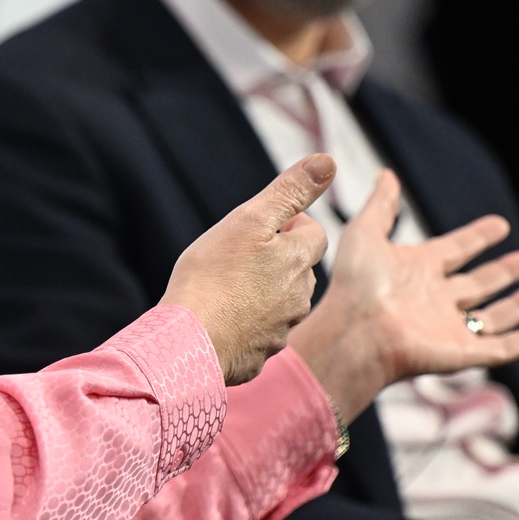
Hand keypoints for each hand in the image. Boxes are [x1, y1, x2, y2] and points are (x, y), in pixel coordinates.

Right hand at [163, 155, 336, 383]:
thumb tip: (328, 161)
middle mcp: (299, 298)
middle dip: (278, 260)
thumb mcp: (249, 220)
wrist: (189, 342)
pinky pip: (260, 334)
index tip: (260, 228)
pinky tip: (221, 321)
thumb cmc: (212, 277)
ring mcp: (281, 331)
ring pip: (281, 303)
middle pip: (299, 270)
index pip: (314, 233)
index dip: (290, 225)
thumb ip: (290, 191)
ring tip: (226, 289)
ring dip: (263, 293)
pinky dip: (246, 325)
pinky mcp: (260, 358)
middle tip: (239, 257)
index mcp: (299, 261)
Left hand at [289, 171, 518, 417]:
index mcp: (417, 270)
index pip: (456, 250)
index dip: (478, 238)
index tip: (500, 225)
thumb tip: (386, 173)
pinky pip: (502, 348)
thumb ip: (381, 205)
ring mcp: (450, 328)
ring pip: (493, 318)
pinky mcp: (463, 354)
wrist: (355, 333)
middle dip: (504, 273)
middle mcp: (435, 300)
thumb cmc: (356, 285)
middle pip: (478, 284)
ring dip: (518, 305)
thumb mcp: (366, 234)